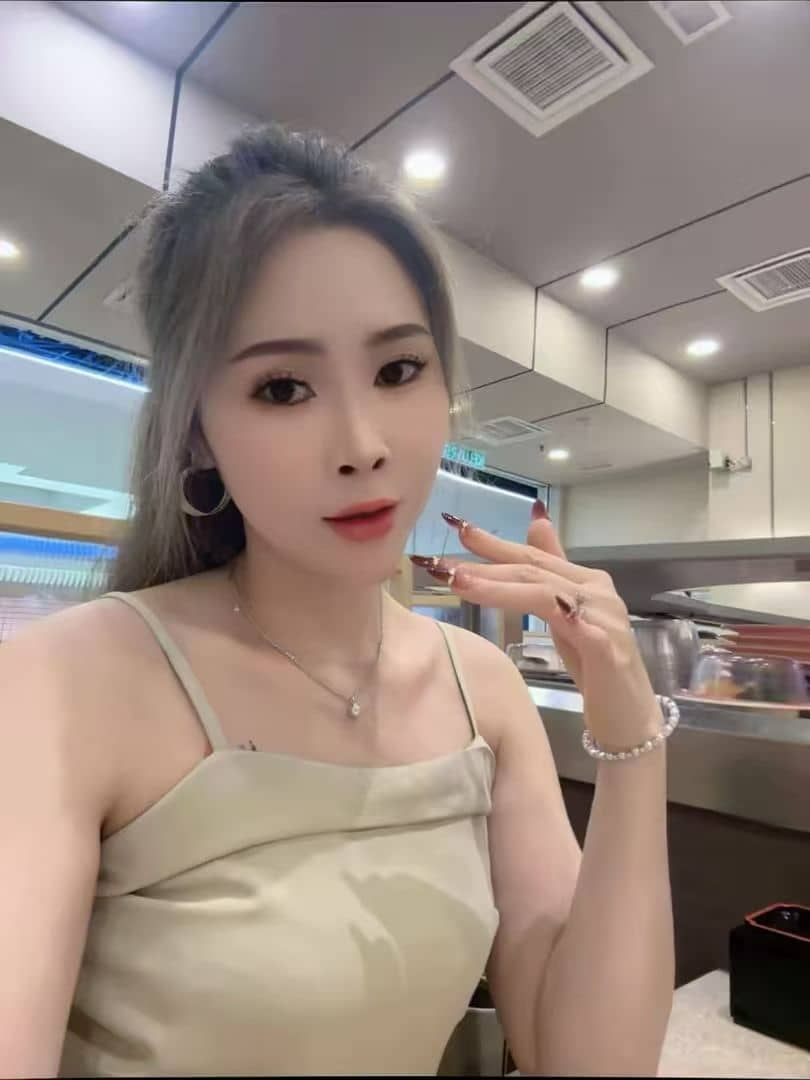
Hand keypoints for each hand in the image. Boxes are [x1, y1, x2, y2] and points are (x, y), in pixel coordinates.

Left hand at [416, 507, 660, 751]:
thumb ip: (551, 570)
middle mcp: (597, 591)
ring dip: (499, 587)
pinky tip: (533, 610)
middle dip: (485, 565)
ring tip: (460, 584)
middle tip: (443, 563)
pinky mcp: (609, 649)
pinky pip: (580, 629)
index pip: (533, 556)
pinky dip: (560, 617)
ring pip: (545, 593)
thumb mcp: (565, 614)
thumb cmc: (594, 664)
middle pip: (533, 570)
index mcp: (586, 580)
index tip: (458, 529)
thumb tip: (536, 522)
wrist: (629, 714)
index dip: (495, 543)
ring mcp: (605, 619)